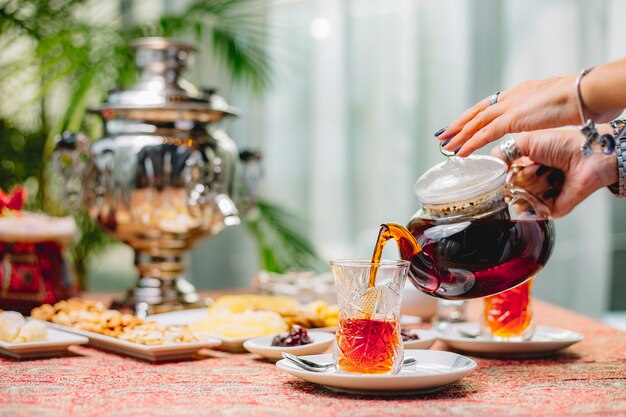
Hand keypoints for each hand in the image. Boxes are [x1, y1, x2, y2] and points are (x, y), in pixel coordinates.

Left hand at [439, 74, 621, 156]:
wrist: (586, 91)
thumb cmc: (579, 99)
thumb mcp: (553, 106)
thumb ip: (541, 113)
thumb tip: (542, 120)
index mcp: (521, 92)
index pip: (490, 105)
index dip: (474, 115)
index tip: (462, 123)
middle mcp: (511, 97)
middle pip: (477, 111)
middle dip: (459, 123)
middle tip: (443, 134)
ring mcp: (510, 106)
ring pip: (476, 122)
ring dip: (459, 134)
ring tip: (445, 145)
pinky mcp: (513, 118)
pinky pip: (485, 133)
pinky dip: (470, 143)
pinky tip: (460, 152)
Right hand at [490, 129, 616, 217]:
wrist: (587, 156)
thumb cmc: (562, 144)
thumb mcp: (526, 140)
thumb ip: (503, 151)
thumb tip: (490, 163)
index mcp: (524, 165)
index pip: (503, 176)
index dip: (506, 172)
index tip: (513, 165)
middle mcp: (532, 181)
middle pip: (509, 189)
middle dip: (521, 177)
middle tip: (537, 167)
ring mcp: (540, 196)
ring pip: (519, 200)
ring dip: (532, 186)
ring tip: (547, 175)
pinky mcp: (550, 209)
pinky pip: (533, 211)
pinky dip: (539, 198)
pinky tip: (551, 186)